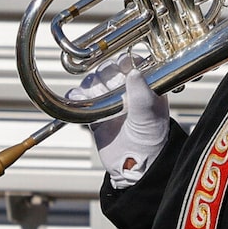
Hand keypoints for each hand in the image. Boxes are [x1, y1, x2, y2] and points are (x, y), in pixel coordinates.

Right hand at [84, 65, 171, 187]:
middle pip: (107, 69)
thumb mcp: (150, 116)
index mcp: (146, 87)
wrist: (135, 166)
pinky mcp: (93, 113)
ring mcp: (108, 101)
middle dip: (104, 75)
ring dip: (91, 87)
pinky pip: (78, 98)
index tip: (121, 67)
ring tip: (98, 101)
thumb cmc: (151, 141)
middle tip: (109, 89)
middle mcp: (126, 90)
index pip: (132, 63)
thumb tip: (133, 72)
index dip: (124, 62)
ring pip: (92, 81)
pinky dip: (76, 97)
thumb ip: (142, 95)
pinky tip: (82, 104)